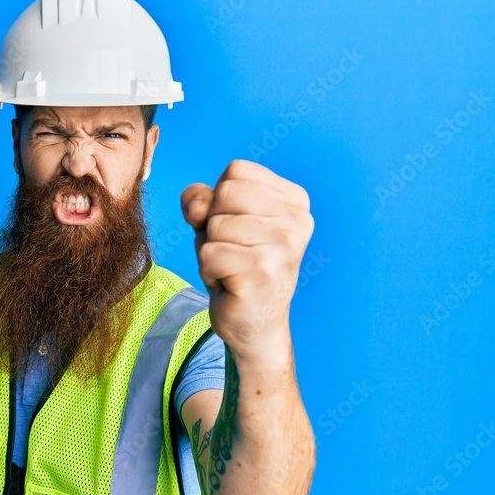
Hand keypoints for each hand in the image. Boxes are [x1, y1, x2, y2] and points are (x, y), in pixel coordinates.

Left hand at [180, 160, 312, 360]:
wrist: (255, 323)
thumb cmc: (236, 265)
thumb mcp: (215, 222)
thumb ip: (201, 200)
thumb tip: (197, 207)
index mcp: (295, 200)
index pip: (236, 171)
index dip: (220, 200)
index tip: (238, 229)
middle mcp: (297, 220)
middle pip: (224, 194)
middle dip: (214, 224)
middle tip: (233, 252)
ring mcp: (283, 247)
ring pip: (214, 226)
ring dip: (210, 250)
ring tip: (232, 268)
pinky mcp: (262, 273)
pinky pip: (209, 254)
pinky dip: (209, 271)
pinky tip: (230, 283)